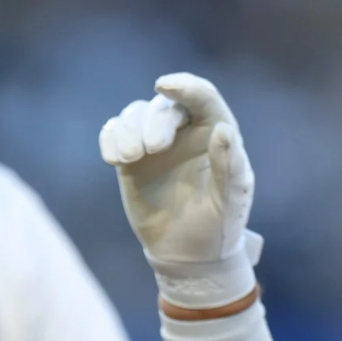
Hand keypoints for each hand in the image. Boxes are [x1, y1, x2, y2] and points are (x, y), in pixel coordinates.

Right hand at [99, 73, 260, 309]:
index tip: (165, 86)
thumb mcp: (231, 199)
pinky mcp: (131, 159)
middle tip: (150, 150)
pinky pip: (114, 133)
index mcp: (216, 132)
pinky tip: (114, 159)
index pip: (202, 96)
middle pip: (164, 106)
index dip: (185, 85)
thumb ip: (230, 164)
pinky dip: (111, 138)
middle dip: (153, 122)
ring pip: (134, 114)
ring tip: (128, 159)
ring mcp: (155, 142)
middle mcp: (185, 131)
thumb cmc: (219, 226)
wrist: (189, 255)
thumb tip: (223, 130)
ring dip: (128, 130)